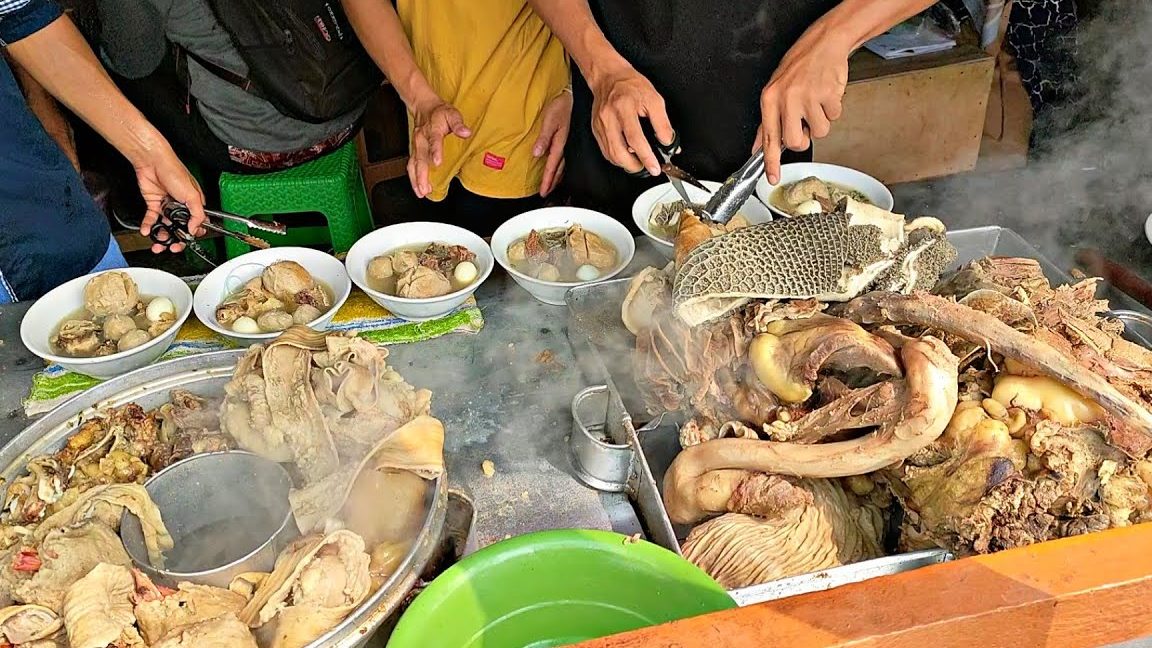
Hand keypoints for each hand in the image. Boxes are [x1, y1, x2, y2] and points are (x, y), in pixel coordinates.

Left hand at [134, 145, 205, 253]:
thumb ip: (197, 214)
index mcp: (194, 204)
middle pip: (179, 228)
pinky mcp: (154, 204)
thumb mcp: (193, 195)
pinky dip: (149, 227)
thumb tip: (195, 228)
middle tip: (172, 246)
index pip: (195, 224)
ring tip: (158, 242)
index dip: (191, 234)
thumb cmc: (174, 171)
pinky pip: (151, 219)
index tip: (186, 240)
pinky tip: (147, 231)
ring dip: (161, 236)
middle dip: (175, 240)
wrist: (153, 162)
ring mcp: (167, 206)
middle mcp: (181, 206)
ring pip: (165, 226)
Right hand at [409, 100, 471, 197]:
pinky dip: (413, 178)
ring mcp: (416, 146)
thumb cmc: (440, 113)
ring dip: (416, 179)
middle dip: (422, 174)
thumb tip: (466, 132)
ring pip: (413, 164)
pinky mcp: (414, 151)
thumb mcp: (452, 114)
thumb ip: (458, 124)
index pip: (434, 141)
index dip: (435, 152)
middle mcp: (421, 139)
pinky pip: (411, 166)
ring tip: (421, 192)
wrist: (424, 108)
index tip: (437, 162)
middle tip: (425, 187)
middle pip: (420, 158)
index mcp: (432, 129)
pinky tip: (418, 188)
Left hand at [532, 89, 572, 196]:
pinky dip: (560, 167)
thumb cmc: (560, 106)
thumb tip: (537, 153)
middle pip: (558, 170)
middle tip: (546, 193)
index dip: (547, 180)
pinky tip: (558, 169)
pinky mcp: (568, 140)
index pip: (552, 166)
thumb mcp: (550, 120)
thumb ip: (544, 138)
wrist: (572, 97)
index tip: (543, 191)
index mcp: (560, 143)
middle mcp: (565, 146)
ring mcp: (568, 144)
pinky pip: (564, 159)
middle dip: (552, 183)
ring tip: (552, 185)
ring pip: (562, 166)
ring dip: (556, 177)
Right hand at [588, 64, 672, 174]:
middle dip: (635, 165)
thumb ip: (662, 122)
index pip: (635, 139)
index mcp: (624, 108)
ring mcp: (600, 125)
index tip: (655, 167)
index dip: (646, 156)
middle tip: (647, 166)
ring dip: (625, 164)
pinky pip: (605, 150)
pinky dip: (616, 157)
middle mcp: (609, 118)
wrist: (609, 77)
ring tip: (638, 162)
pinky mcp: (596, 129)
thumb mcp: (654, 99)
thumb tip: (667, 142)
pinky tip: (626, 156)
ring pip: (610, 155)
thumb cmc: (631, 85)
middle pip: (618, 152)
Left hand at [757, 36, 849, 184]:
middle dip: (802, 139)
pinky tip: (826, 93)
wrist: (823, 44)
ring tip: (816, 101)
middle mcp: (787, 99)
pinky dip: (833, 109)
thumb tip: (758, 148)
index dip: (771, 161)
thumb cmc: (798, 68)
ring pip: (819, 132)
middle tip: (804, 125)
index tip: (772, 178)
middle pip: (794, 142)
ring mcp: (809, 97)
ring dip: (821, 121)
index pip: (768, 137)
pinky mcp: (829, 94)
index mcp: (770, 99)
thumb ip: (767, 122)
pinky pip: (834, 117)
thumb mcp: (775, 91)